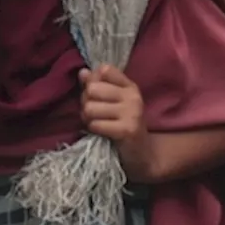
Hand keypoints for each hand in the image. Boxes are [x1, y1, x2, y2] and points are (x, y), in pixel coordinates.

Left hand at [80, 64, 152, 181]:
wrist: (142, 154)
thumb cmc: (122, 126)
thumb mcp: (113, 103)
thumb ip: (97, 86)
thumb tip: (83, 72)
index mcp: (129, 86)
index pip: (105, 70)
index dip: (93, 82)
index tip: (97, 96)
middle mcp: (133, 96)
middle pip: (92, 89)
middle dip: (87, 103)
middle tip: (95, 114)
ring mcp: (132, 113)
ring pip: (90, 107)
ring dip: (89, 119)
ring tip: (98, 124)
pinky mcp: (127, 129)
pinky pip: (96, 124)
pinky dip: (94, 130)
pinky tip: (102, 133)